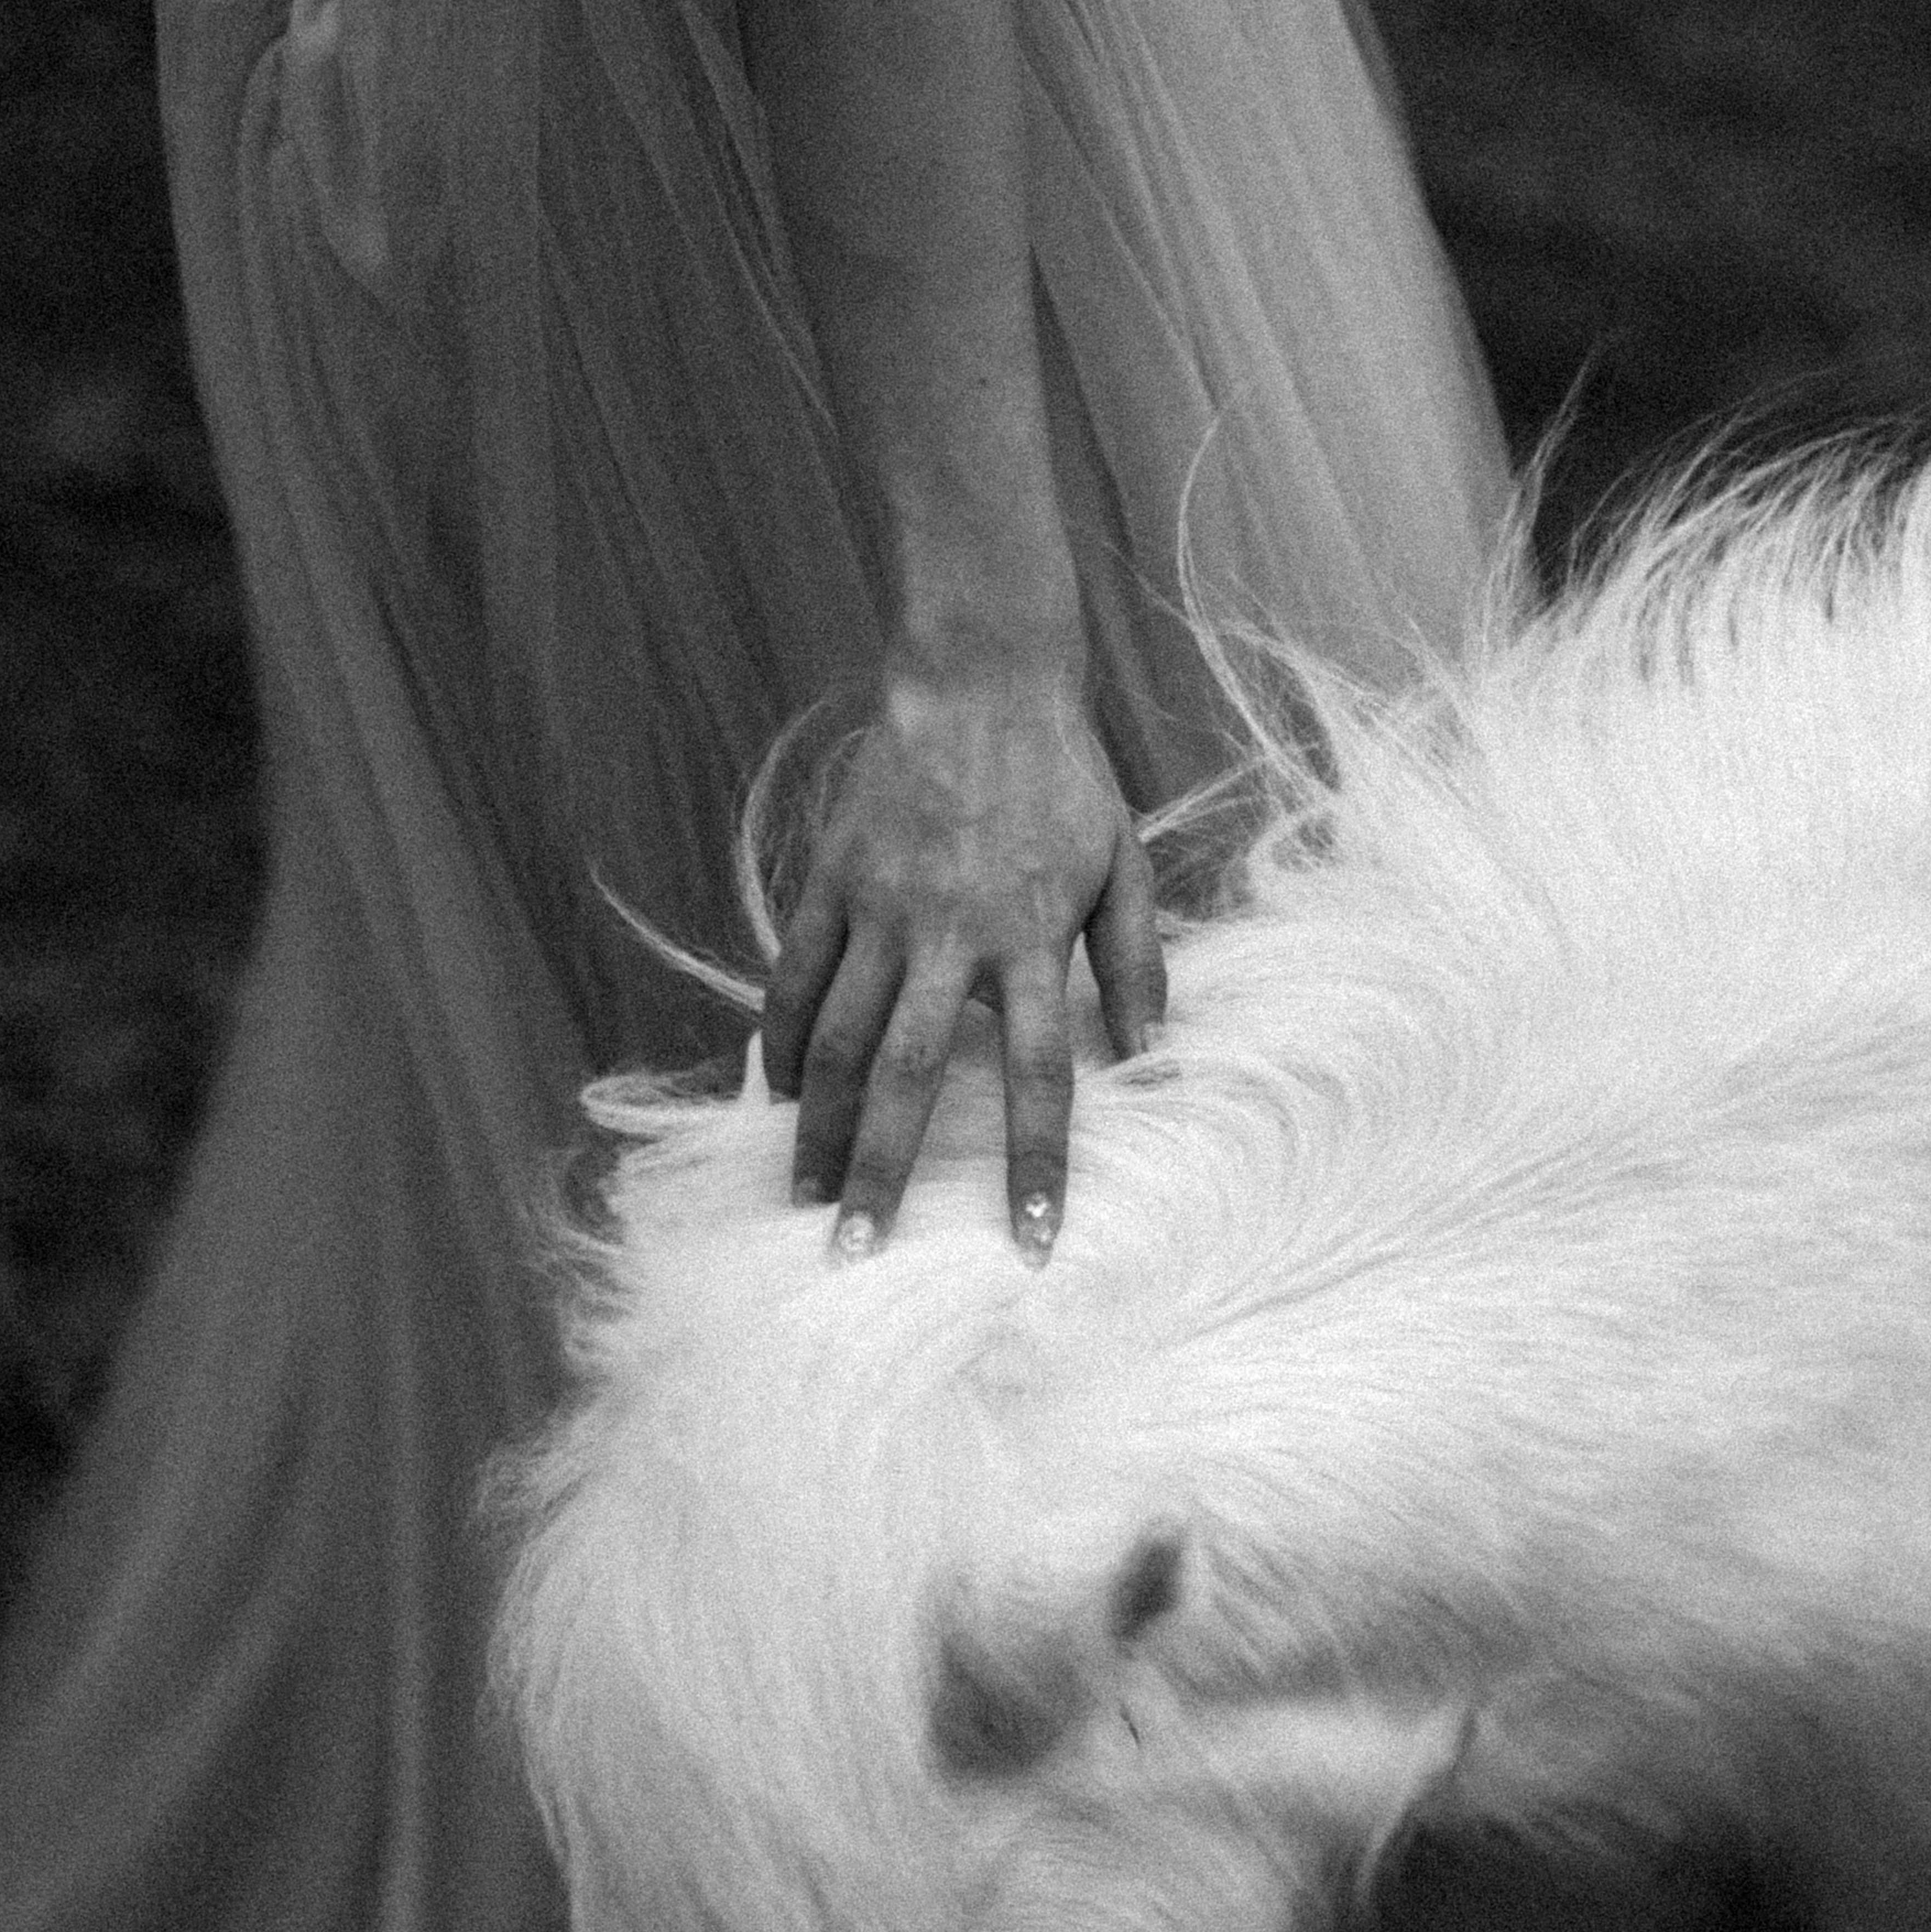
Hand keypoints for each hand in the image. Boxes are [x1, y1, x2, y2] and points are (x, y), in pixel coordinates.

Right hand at [760, 670, 1165, 1257]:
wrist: (980, 677)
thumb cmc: (1064, 779)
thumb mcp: (1125, 864)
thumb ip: (1135, 965)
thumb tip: (1155, 1060)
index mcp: (1032, 936)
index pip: (1038, 1075)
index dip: (1034, 1165)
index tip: (1030, 1244)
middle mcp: (948, 933)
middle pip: (906, 1075)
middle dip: (880, 1172)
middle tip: (855, 1254)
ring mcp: (879, 908)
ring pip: (833, 1038)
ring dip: (816, 1127)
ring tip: (804, 1199)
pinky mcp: (830, 880)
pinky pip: (794, 979)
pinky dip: (780, 1044)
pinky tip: (775, 1099)